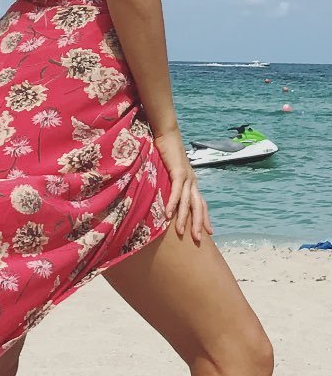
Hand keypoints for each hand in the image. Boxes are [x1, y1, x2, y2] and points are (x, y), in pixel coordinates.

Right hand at [154, 128, 212, 242]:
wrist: (167, 135)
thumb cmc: (167, 152)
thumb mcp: (170, 172)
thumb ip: (171, 183)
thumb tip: (167, 194)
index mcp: (192, 182)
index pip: (201, 204)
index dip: (205, 218)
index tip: (209, 232)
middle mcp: (193, 181)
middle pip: (198, 207)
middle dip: (199, 224)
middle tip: (199, 240)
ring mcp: (187, 177)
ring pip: (187, 202)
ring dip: (183, 218)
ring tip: (181, 232)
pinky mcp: (179, 172)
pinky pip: (176, 191)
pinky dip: (173, 203)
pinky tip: (169, 215)